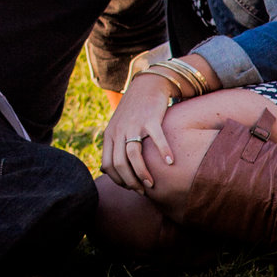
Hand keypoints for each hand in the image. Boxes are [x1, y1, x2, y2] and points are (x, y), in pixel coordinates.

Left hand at [100, 73, 177, 190]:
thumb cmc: (133, 112)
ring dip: (143, 173)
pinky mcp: (150, 119)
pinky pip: (156, 139)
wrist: (147, 86)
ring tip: (152, 184)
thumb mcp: (117, 127)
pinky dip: (163, 152)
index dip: (118, 180)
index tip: (130, 187)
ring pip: (134, 155)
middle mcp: (119, 131)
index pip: (108, 165)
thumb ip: (112, 147)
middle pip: (120, 164)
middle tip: (142, 190)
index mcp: (110, 135)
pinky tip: (171, 162)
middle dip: (130, 182)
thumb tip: (105, 170)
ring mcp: (134, 125)